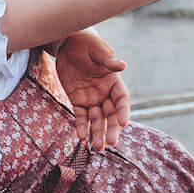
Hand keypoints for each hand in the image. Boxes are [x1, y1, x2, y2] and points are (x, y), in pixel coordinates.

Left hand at [53, 31, 128, 149]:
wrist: (68, 44)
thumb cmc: (87, 45)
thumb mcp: (97, 51)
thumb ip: (108, 61)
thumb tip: (122, 66)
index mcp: (114, 81)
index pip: (122, 99)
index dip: (124, 111)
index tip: (124, 123)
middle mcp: (105, 93)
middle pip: (111, 115)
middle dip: (111, 129)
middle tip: (111, 143)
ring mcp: (92, 98)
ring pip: (97, 120)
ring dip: (97, 133)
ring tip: (97, 148)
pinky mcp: (78, 100)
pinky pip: (81, 116)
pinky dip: (81, 127)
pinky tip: (81, 138)